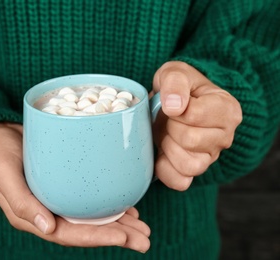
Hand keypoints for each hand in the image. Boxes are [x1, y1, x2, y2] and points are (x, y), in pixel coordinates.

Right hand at [0, 123, 150, 252]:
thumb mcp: (2, 173)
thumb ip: (21, 202)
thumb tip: (48, 228)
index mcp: (32, 215)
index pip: (68, 234)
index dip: (97, 238)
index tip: (124, 237)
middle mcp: (48, 211)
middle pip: (86, 230)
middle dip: (117, 236)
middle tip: (144, 239)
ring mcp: (57, 198)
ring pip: (91, 217)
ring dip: (118, 224)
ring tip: (143, 227)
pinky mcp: (64, 183)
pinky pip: (89, 199)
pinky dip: (108, 204)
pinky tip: (126, 206)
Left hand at [150, 61, 241, 190]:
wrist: (172, 104)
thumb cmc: (178, 88)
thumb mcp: (175, 72)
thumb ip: (175, 81)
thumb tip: (175, 107)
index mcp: (226, 109)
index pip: (194, 115)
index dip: (173, 109)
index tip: (171, 104)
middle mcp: (225, 136)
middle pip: (190, 140)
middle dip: (170, 128)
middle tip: (168, 120)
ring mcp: (210, 157)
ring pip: (189, 165)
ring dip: (169, 148)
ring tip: (167, 134)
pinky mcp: (194, 172)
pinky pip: (180, 182)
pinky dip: (165, 169)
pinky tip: (161, 153)